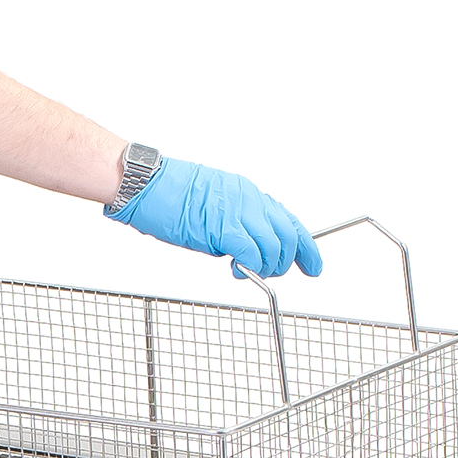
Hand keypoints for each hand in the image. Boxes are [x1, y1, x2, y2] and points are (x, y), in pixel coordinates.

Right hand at [105, 158, 322, 276]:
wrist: (146, 184)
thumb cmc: (167, 194)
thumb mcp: (212, 203)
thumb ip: (234, 222)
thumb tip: (244, 247)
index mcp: (247, 193)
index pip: (289, 221)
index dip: (306, 246)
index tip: (312, 263)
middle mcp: (248, 200)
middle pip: (288, 235)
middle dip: (288, 260)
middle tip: (277, 273)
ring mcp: (237, 212)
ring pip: (274, 246)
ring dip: (267, 266)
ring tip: (252, 272)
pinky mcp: (222, 228)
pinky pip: (251, 253)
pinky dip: (251, 267)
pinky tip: (240, 271)